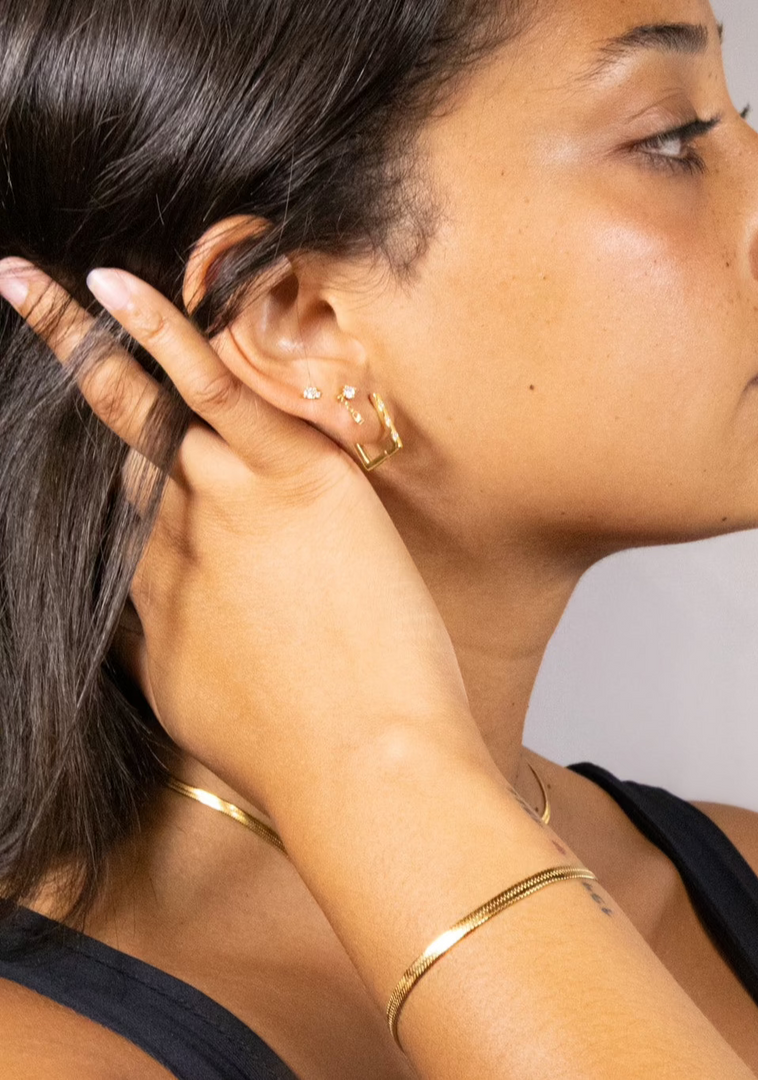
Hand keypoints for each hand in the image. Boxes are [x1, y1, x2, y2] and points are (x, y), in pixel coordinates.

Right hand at [0, 260, 478, 807]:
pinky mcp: (296, 480)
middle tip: (35, 328)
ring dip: (91, 348)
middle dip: (88, 397)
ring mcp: (230, 506)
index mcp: (159, 604)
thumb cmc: (304, 757)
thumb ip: (169, 654)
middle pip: (131, 458)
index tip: (115, 444)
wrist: (365, 768)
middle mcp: (175, 546)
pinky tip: (110, 291)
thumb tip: (150, 627)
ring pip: (154, 417)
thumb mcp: (205, 714)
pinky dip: (163, 338)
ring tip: (30, 285)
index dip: (123, 479)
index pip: (128, 519)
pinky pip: (216, 393)